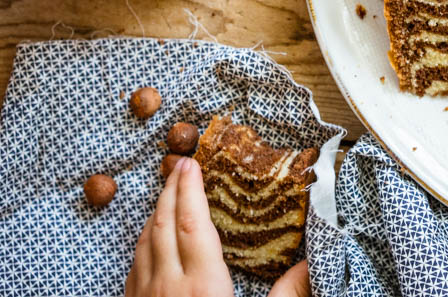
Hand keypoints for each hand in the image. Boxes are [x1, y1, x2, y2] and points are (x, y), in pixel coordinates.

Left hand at [125, 157, 311, 296]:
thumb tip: (313, 265)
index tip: (191, 162)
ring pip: (143, 244)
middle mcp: (167, 288)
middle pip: (162, 225)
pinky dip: (143, 244)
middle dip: (168, 191)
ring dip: (153, 214)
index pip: (191, 222)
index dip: (190, 188)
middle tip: (178, 165)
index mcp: (202, 286)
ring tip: (166, 196)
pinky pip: (134, 269)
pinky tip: (151, 245)